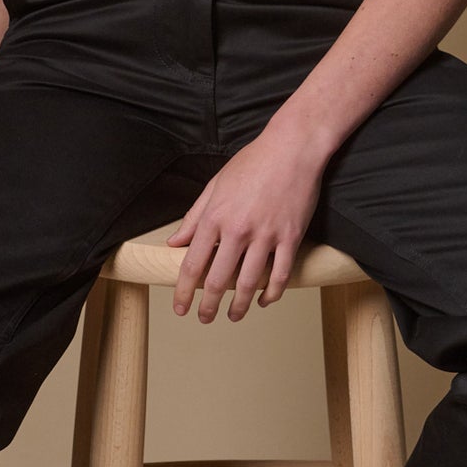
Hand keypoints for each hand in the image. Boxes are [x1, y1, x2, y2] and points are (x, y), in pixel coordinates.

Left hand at [166, 131, 325, 322]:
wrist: (292, 147)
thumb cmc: (253, 162)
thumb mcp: (215, 185)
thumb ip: (194, 216)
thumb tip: (174, 242)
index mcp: (215, 217)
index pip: (192, 264)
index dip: (184, 291)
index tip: (180, 307)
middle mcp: (238, 230)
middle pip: (218, 280)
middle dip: (208, 306)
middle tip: (204, 319)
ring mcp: (266, 235)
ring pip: (248, 283)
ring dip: (238, 306)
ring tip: (233, 316)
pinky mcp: (290, 237)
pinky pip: (280, 275)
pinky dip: (271, 294)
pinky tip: (263, 301)